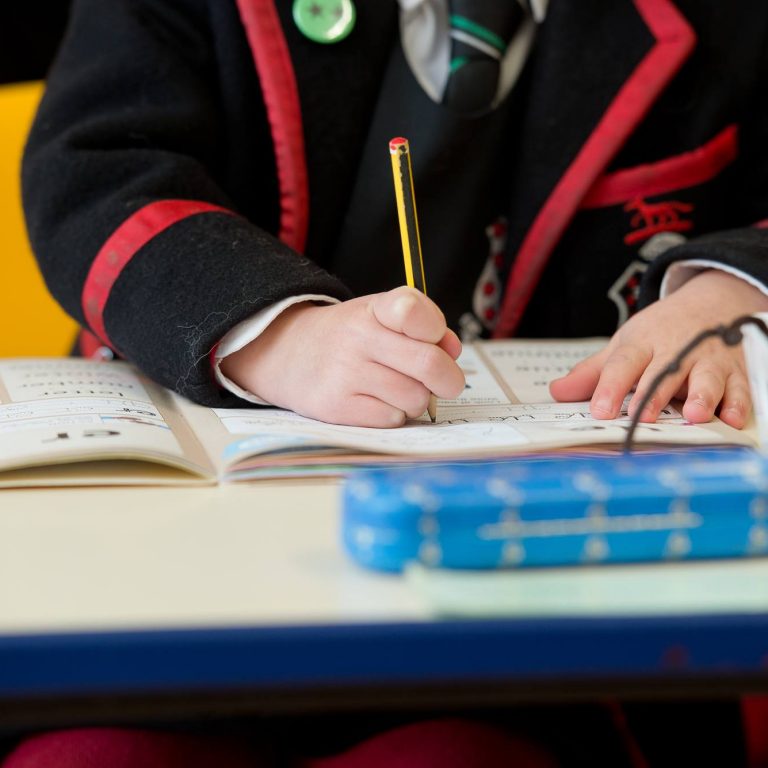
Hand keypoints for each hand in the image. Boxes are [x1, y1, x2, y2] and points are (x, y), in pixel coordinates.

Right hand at [220, 286, 464, 426]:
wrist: (288, 353)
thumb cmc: (351, 337)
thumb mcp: (383, 318)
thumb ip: (424, 329)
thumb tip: (452, 351)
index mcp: (375, 309)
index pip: (414, 311)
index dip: (437, 330)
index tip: (436, 340)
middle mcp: (358, 337)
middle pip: (430, 365)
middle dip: (449, 380)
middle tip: (446, 383)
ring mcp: (345, 373)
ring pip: (414, 399)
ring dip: (416, 400)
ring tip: (398, 390)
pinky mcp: (335, 406)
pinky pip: (391, 419)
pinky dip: (393, 415)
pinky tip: (377, 402)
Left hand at [549, 270, 767, 427]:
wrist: (711, 302)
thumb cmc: (660, 332)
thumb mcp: (624, 345)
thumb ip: (592, 373)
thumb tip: (556, 393)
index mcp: (642, 344)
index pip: (623, 364)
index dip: (610, 386)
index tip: (599, 409)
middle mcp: (676, 350)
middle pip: (663, 372)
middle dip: (653, 395)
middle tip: (642, 416)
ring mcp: (707, 360)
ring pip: (706, 377)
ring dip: (702, 395)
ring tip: (694, 414)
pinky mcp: (735, 370)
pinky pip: (740, 387)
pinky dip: (739, 403)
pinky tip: (733, 418)